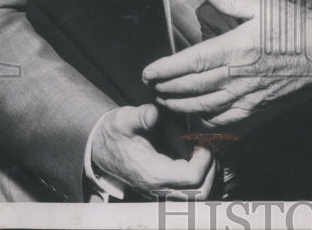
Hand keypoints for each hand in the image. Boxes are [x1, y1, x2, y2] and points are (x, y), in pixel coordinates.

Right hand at [90, 104, 215, 198]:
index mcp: (152, 174)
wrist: (100, 148)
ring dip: (208, 174)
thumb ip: (139, 117)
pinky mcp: (165, 190)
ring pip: (198, 197)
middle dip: (211, 169)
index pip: (191, 178)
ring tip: (203, 151)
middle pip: (200, 193)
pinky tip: (196, 156)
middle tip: (207, 147)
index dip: (204, 159)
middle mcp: (159, 189)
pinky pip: (191, 193)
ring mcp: (162, 193)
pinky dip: (202, 177)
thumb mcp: (123, 120)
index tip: (202, 141)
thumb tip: (153, 114)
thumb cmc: (115, 133)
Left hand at [142, 0, 311, 125]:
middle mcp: (236, 75)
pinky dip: (206, 121)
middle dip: (166, 88)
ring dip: (180, 106)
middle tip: (151, 87)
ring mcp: (246, 94)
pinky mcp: (257, 107)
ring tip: (165, 101)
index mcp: (234, 48)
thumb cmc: (293, 26)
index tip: (148, 71)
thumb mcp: (261, 4)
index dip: (165, 68)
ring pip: (203, 106)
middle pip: (191, 87)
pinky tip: (196, 119)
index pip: (190, 61)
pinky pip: (225, 120)